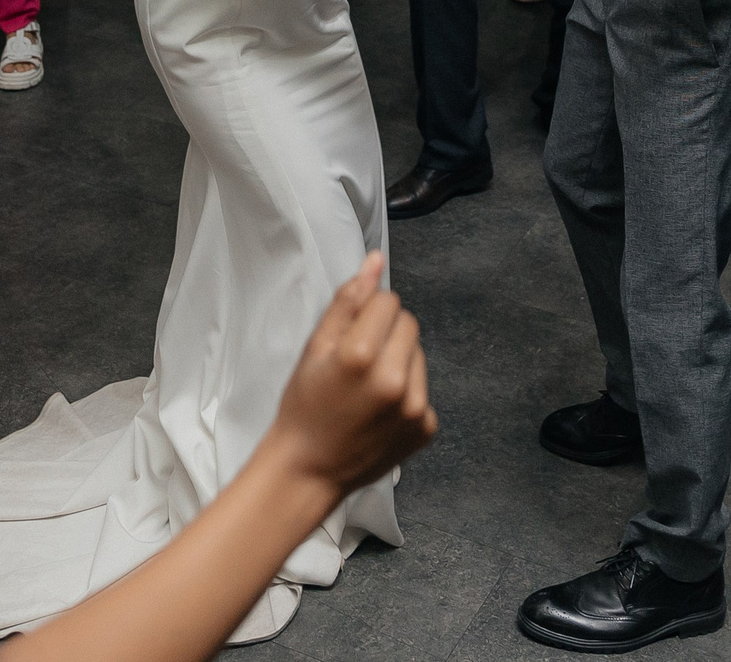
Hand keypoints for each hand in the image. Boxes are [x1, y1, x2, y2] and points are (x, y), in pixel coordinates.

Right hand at [263, 252, 435, 495]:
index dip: (367, 313)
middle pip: (409, 324)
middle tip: (359, 361)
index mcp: (362, 355)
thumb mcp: (315, 348)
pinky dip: (407, 394)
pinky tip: (380, 411)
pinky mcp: (426, 428)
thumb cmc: (304, 405)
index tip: (351, 336)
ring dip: (399, 361)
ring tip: (369, 388)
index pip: (388, 301)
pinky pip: (424, 390)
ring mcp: (415, 408)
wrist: (309, 470)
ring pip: (419, 355)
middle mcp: (395, 380)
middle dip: (387, 333)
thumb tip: (376, 260)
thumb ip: (348, 301)